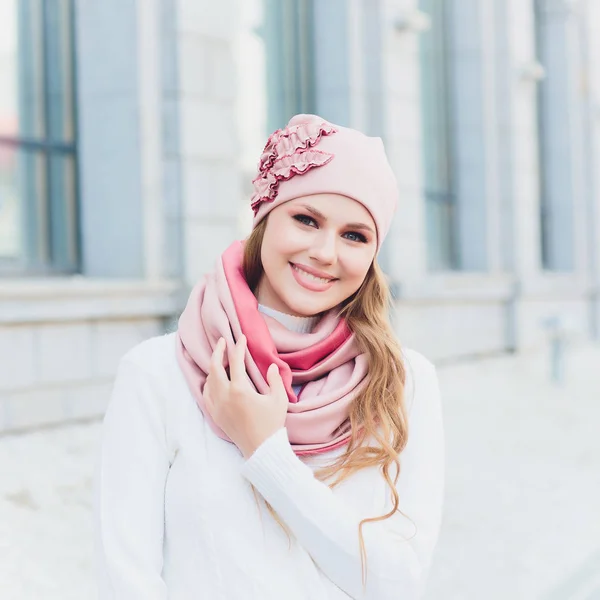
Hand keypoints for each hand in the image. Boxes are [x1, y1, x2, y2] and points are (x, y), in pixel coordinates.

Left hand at [203, 335, 288, 458]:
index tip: (241, 338)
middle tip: (222, 341)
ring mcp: (217, 406)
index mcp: (240, 390)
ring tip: (220, 358)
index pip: (236, 362)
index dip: (238, 347)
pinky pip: (206, 394)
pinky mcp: (215, 414)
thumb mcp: (279, 400)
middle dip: (218, 351)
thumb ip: (275, 380)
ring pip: (209, 380)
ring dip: (213, 366)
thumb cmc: (272, 423)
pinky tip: (214, 379)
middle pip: (215, 367)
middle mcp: (225, 396)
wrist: (261, 449)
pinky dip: (208, 383)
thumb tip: (271, 366)